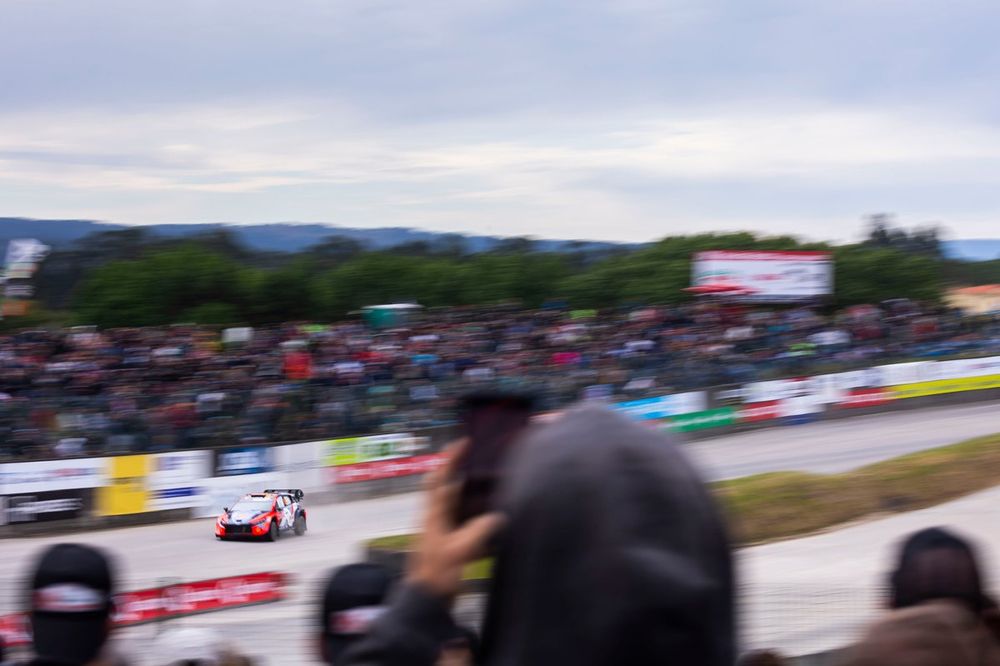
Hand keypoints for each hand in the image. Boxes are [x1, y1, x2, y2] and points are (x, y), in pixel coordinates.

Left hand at [406, 440, 503, 599]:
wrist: (424, 602)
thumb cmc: (438, 574)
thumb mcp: (460, 550)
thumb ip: (480, 530)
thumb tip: (498, 516)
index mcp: (433, 514)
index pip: (438, 478)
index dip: (449, 458)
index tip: (464, 442)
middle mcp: (433, 518)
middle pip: (444, 487)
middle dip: (460, 472)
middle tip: (480, 462)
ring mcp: (437, 531)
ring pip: (453, 503)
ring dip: (468, 493)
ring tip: (489, 487)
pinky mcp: (444, 544)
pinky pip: (459, 520)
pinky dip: (472, 514)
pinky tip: (487, 519)